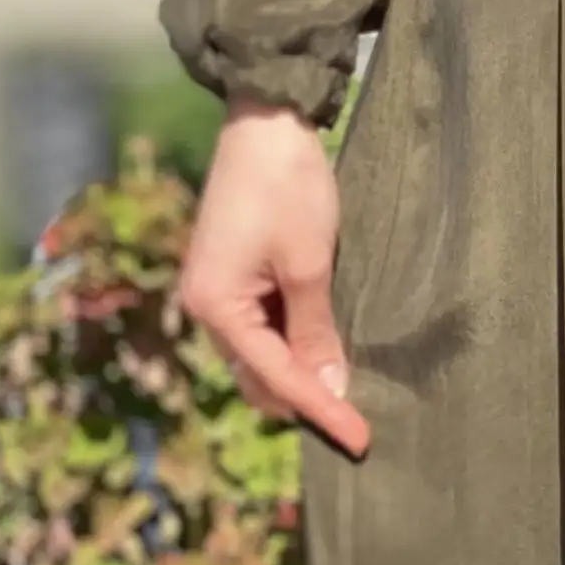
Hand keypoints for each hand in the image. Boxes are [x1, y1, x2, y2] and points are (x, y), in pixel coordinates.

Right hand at [179, 99, 370, 456]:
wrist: (265, 124)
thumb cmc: (286, 190)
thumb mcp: (309, 265)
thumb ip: (316, 331)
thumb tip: (329, 387)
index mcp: (216, 307)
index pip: (276, 377)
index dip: (321, 411)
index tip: (358, 441)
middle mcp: (206, 306)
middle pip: (258, 375)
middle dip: (304, 400)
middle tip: (356, 424)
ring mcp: (216, 290)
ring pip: (259, 354)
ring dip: (298, 373)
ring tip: (347, 393)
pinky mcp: (230, 275)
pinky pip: (260, 327)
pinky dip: (291, 343)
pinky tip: (325, 349)